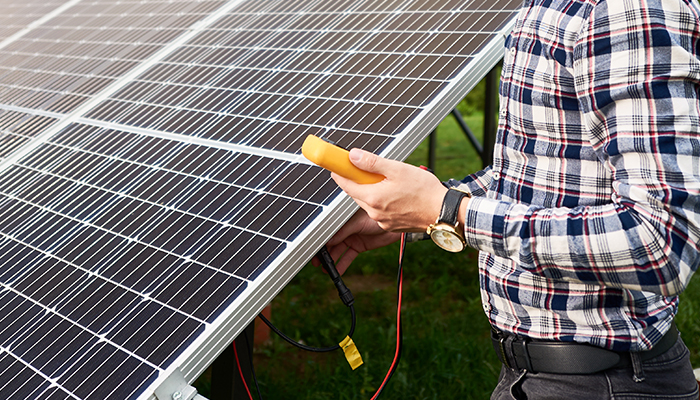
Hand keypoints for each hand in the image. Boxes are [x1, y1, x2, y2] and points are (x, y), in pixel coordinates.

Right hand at [313, 209, 400, 273]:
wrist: (394, 226)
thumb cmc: (376, 217)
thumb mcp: (357, 223)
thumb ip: (343, 232)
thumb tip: (329, 240)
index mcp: (342, 220)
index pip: (328, 230)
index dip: (321, 240)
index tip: (314, 249)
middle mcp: (345, 229)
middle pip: (331, 242)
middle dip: (323, 252)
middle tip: (316, 261)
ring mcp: (352, 238)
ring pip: (338, 251)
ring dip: (331, 260)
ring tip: (325, 269)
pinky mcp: (359, 247)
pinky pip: (348, 257)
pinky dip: (342, 264)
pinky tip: (337, 271)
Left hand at [331, 148, 448, 232]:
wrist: (443, 212)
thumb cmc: (424, 191)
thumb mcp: (397, 169)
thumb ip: (372, 163)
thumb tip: (353, 156)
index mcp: (373, 197)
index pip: (345, 184)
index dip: (339, 172)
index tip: (335, 165)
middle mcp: (374, 212)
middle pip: (357, 193)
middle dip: (360, 181)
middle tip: (371, 169)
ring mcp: (382, 221)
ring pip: (369, 202)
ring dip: (373, 191)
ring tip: (392, 182)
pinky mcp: (391, 226)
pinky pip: (380, 211)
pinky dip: (383, 201)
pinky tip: (398, 195)